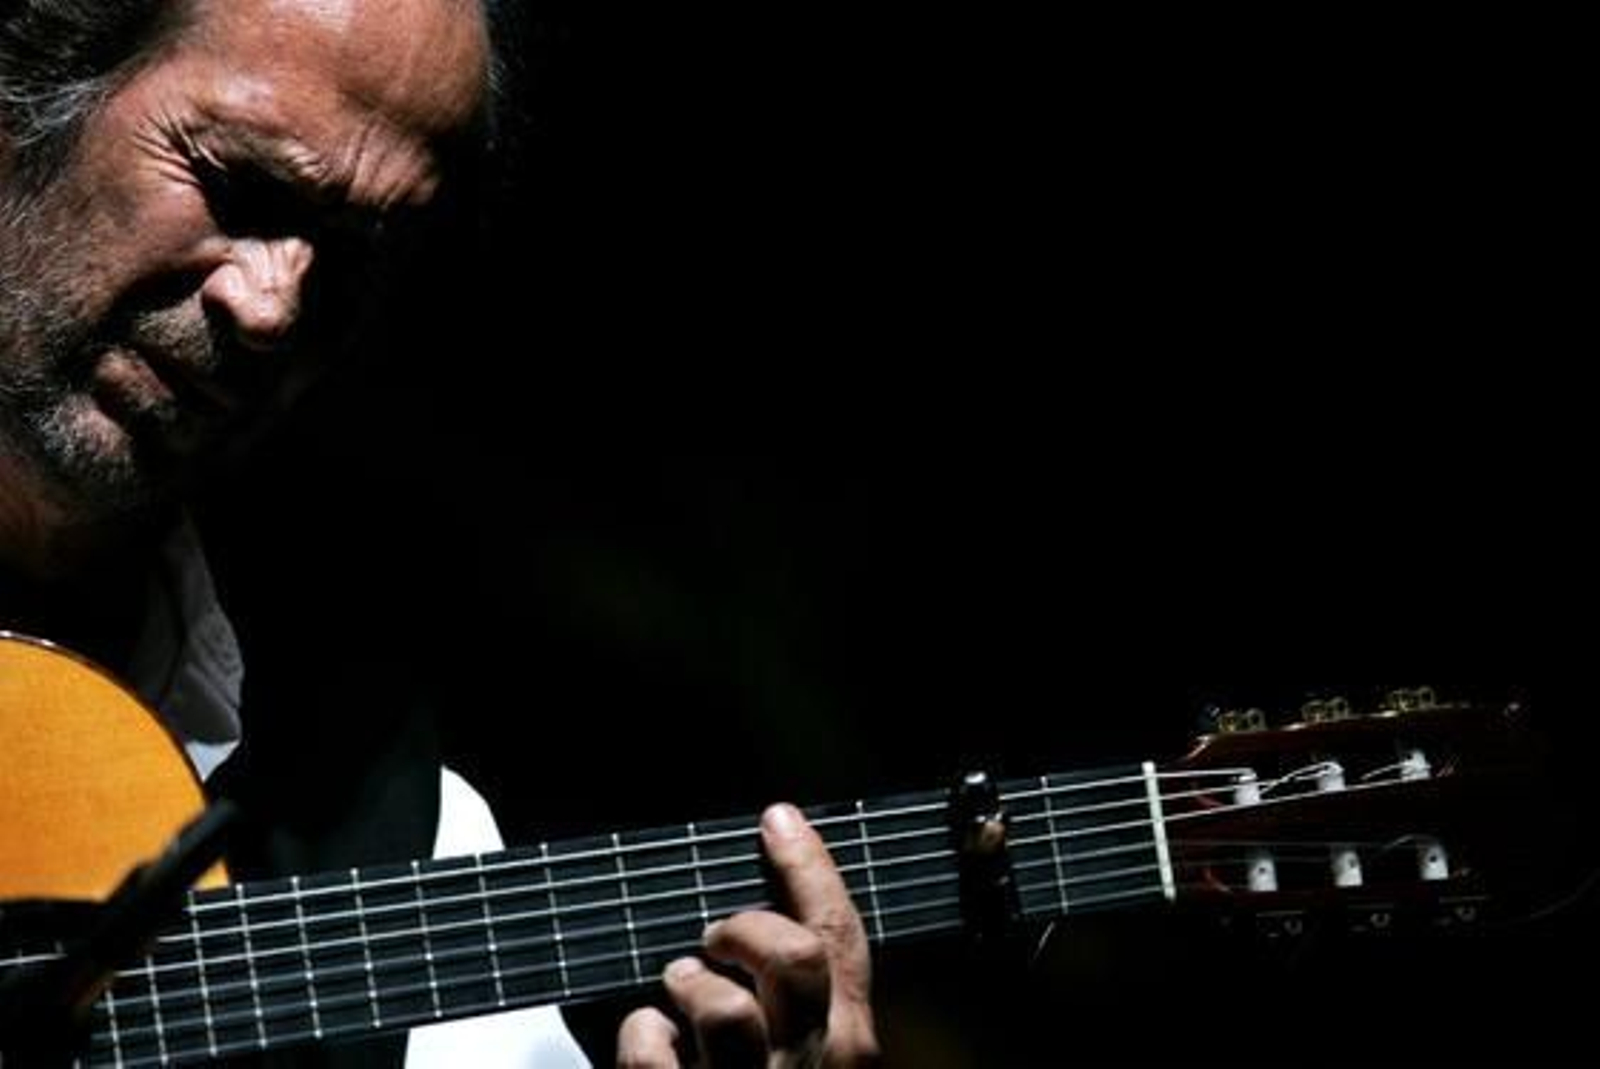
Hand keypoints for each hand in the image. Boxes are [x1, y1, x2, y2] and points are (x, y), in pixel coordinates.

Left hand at [616, 803, 879, 1066]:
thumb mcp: (803, 1057)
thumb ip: (795, 1004)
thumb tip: (757, 919)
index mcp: (842, 1046)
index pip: (840, 941)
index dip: (809, 869)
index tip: (779, 822)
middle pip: (799, 959)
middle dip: (749, 928)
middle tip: (716, 934)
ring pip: (730, 1013)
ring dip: (692, 984)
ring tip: (679, 983)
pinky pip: (654, 1059)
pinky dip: (641, 1036)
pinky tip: (648, 1038)